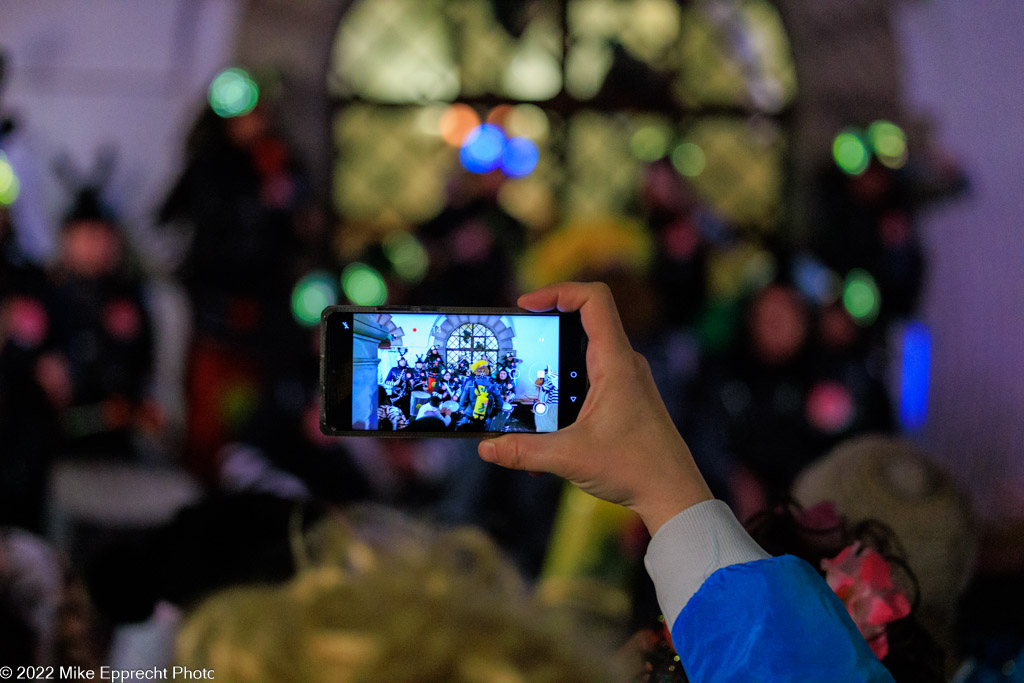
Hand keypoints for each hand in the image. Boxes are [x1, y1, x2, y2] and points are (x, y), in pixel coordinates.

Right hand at [478, 282, 711, 534]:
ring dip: (554, 360)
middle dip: (547, 325)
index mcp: (615, 363)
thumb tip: (486, 448)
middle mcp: (623, 364)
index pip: (593, 300)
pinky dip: (566, 386)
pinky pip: (590, 377)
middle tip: (516, 339)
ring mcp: (626, 381)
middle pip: (584, 320)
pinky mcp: (625, 399)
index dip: (558, 291)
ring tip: (524, 379)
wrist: (674, 494)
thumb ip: (523, 451)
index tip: (526, 306)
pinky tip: (546, 419)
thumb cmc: (635, 468)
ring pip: (585, 352)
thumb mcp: (569, 458)